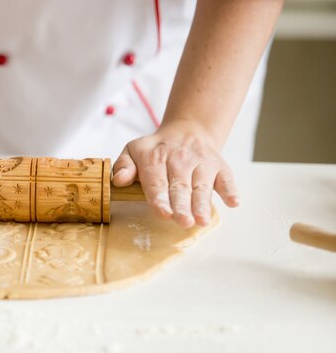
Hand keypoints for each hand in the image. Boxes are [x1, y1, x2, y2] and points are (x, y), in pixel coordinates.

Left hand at [112, 120, 238, 227]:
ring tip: (201, 220)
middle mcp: (179, 158)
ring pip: (202, 185)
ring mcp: (201, 162)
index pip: (156, 181)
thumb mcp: (133, 151)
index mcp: (155, 157)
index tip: (163, 213)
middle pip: (180, 186)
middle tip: (183, 222)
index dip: (160, 198)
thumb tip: (119, 180)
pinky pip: (226, 178)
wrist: (186, 131)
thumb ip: (123, 166)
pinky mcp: (218, 165)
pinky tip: (233, 202)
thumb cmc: (156, 150)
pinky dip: (230, 189)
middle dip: (182, 205)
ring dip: (203, 203)